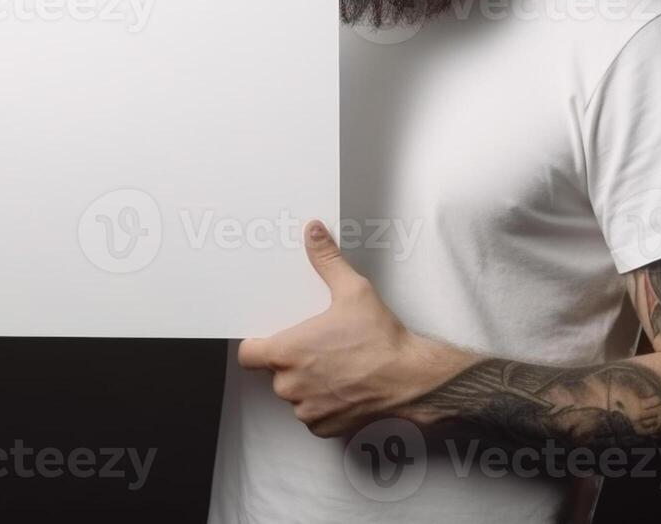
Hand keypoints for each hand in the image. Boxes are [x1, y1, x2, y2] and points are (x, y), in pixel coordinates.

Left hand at [237, 221, 455, 437]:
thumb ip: (326, 260)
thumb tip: (313, 232)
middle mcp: (291, 384)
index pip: (248, 354)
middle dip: (292, 362)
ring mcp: (307, 409)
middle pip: (275, 373)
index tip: (271, 340)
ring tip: (334, 368)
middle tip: (317, 348)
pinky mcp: (325, 427)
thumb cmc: (380, 339)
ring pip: (294, 395)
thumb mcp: (352, 290)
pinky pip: (312, 415)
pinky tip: (344, 387)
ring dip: (307, 384)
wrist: (412, 379)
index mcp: (287, 352)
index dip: (257, 346)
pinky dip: (324, 404)